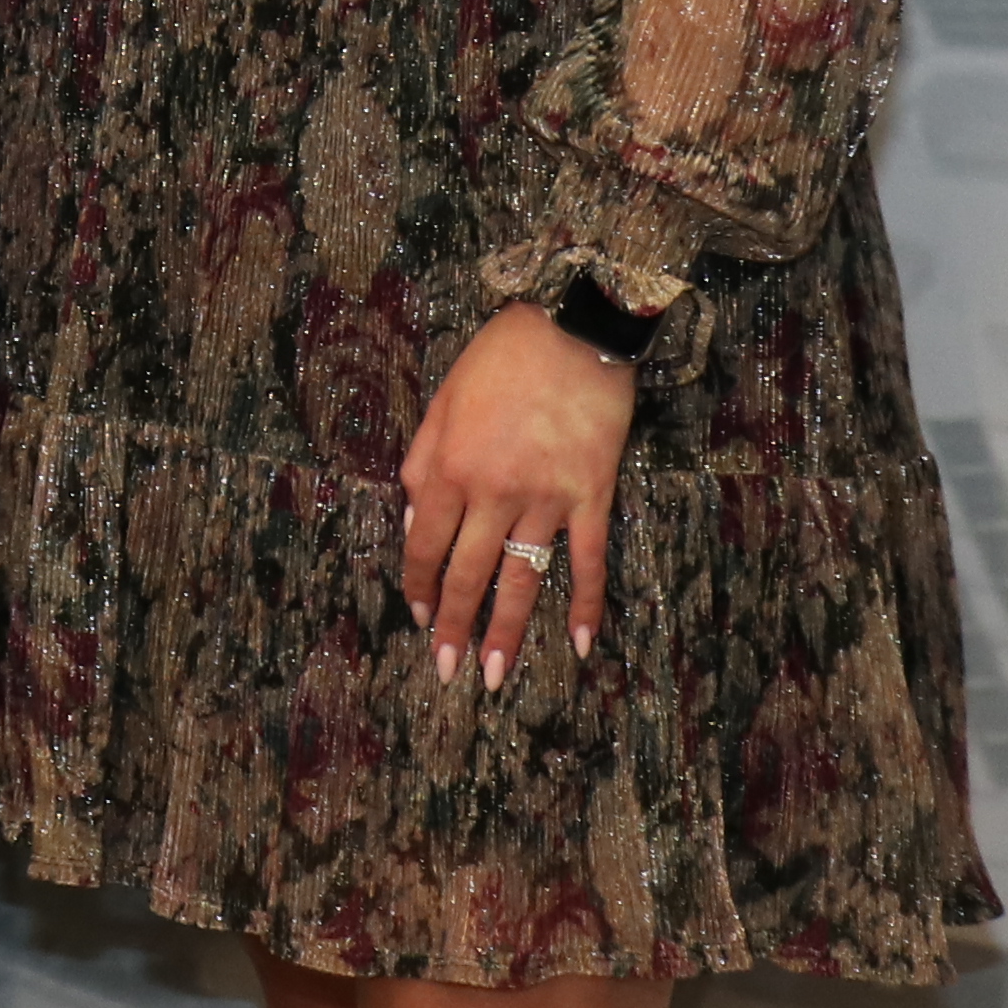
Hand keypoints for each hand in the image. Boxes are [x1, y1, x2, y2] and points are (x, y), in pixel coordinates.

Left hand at [401, 302, 633, 687]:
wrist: (573, 328)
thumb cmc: (500, 359)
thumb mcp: (442, 401)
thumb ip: (423, 462)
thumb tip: (416, 520)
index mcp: (450, 468)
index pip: (424, 544)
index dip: (417, 584)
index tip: (416, 616)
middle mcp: (494, 493)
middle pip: (468, 574)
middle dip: (453, 627)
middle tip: (446, 673)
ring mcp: (547, 499)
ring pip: (523, 580)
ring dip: (508, 633)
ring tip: (496, 679)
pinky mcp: (592, 497)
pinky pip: (587, 563)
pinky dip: (587, 606)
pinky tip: (583, 646)